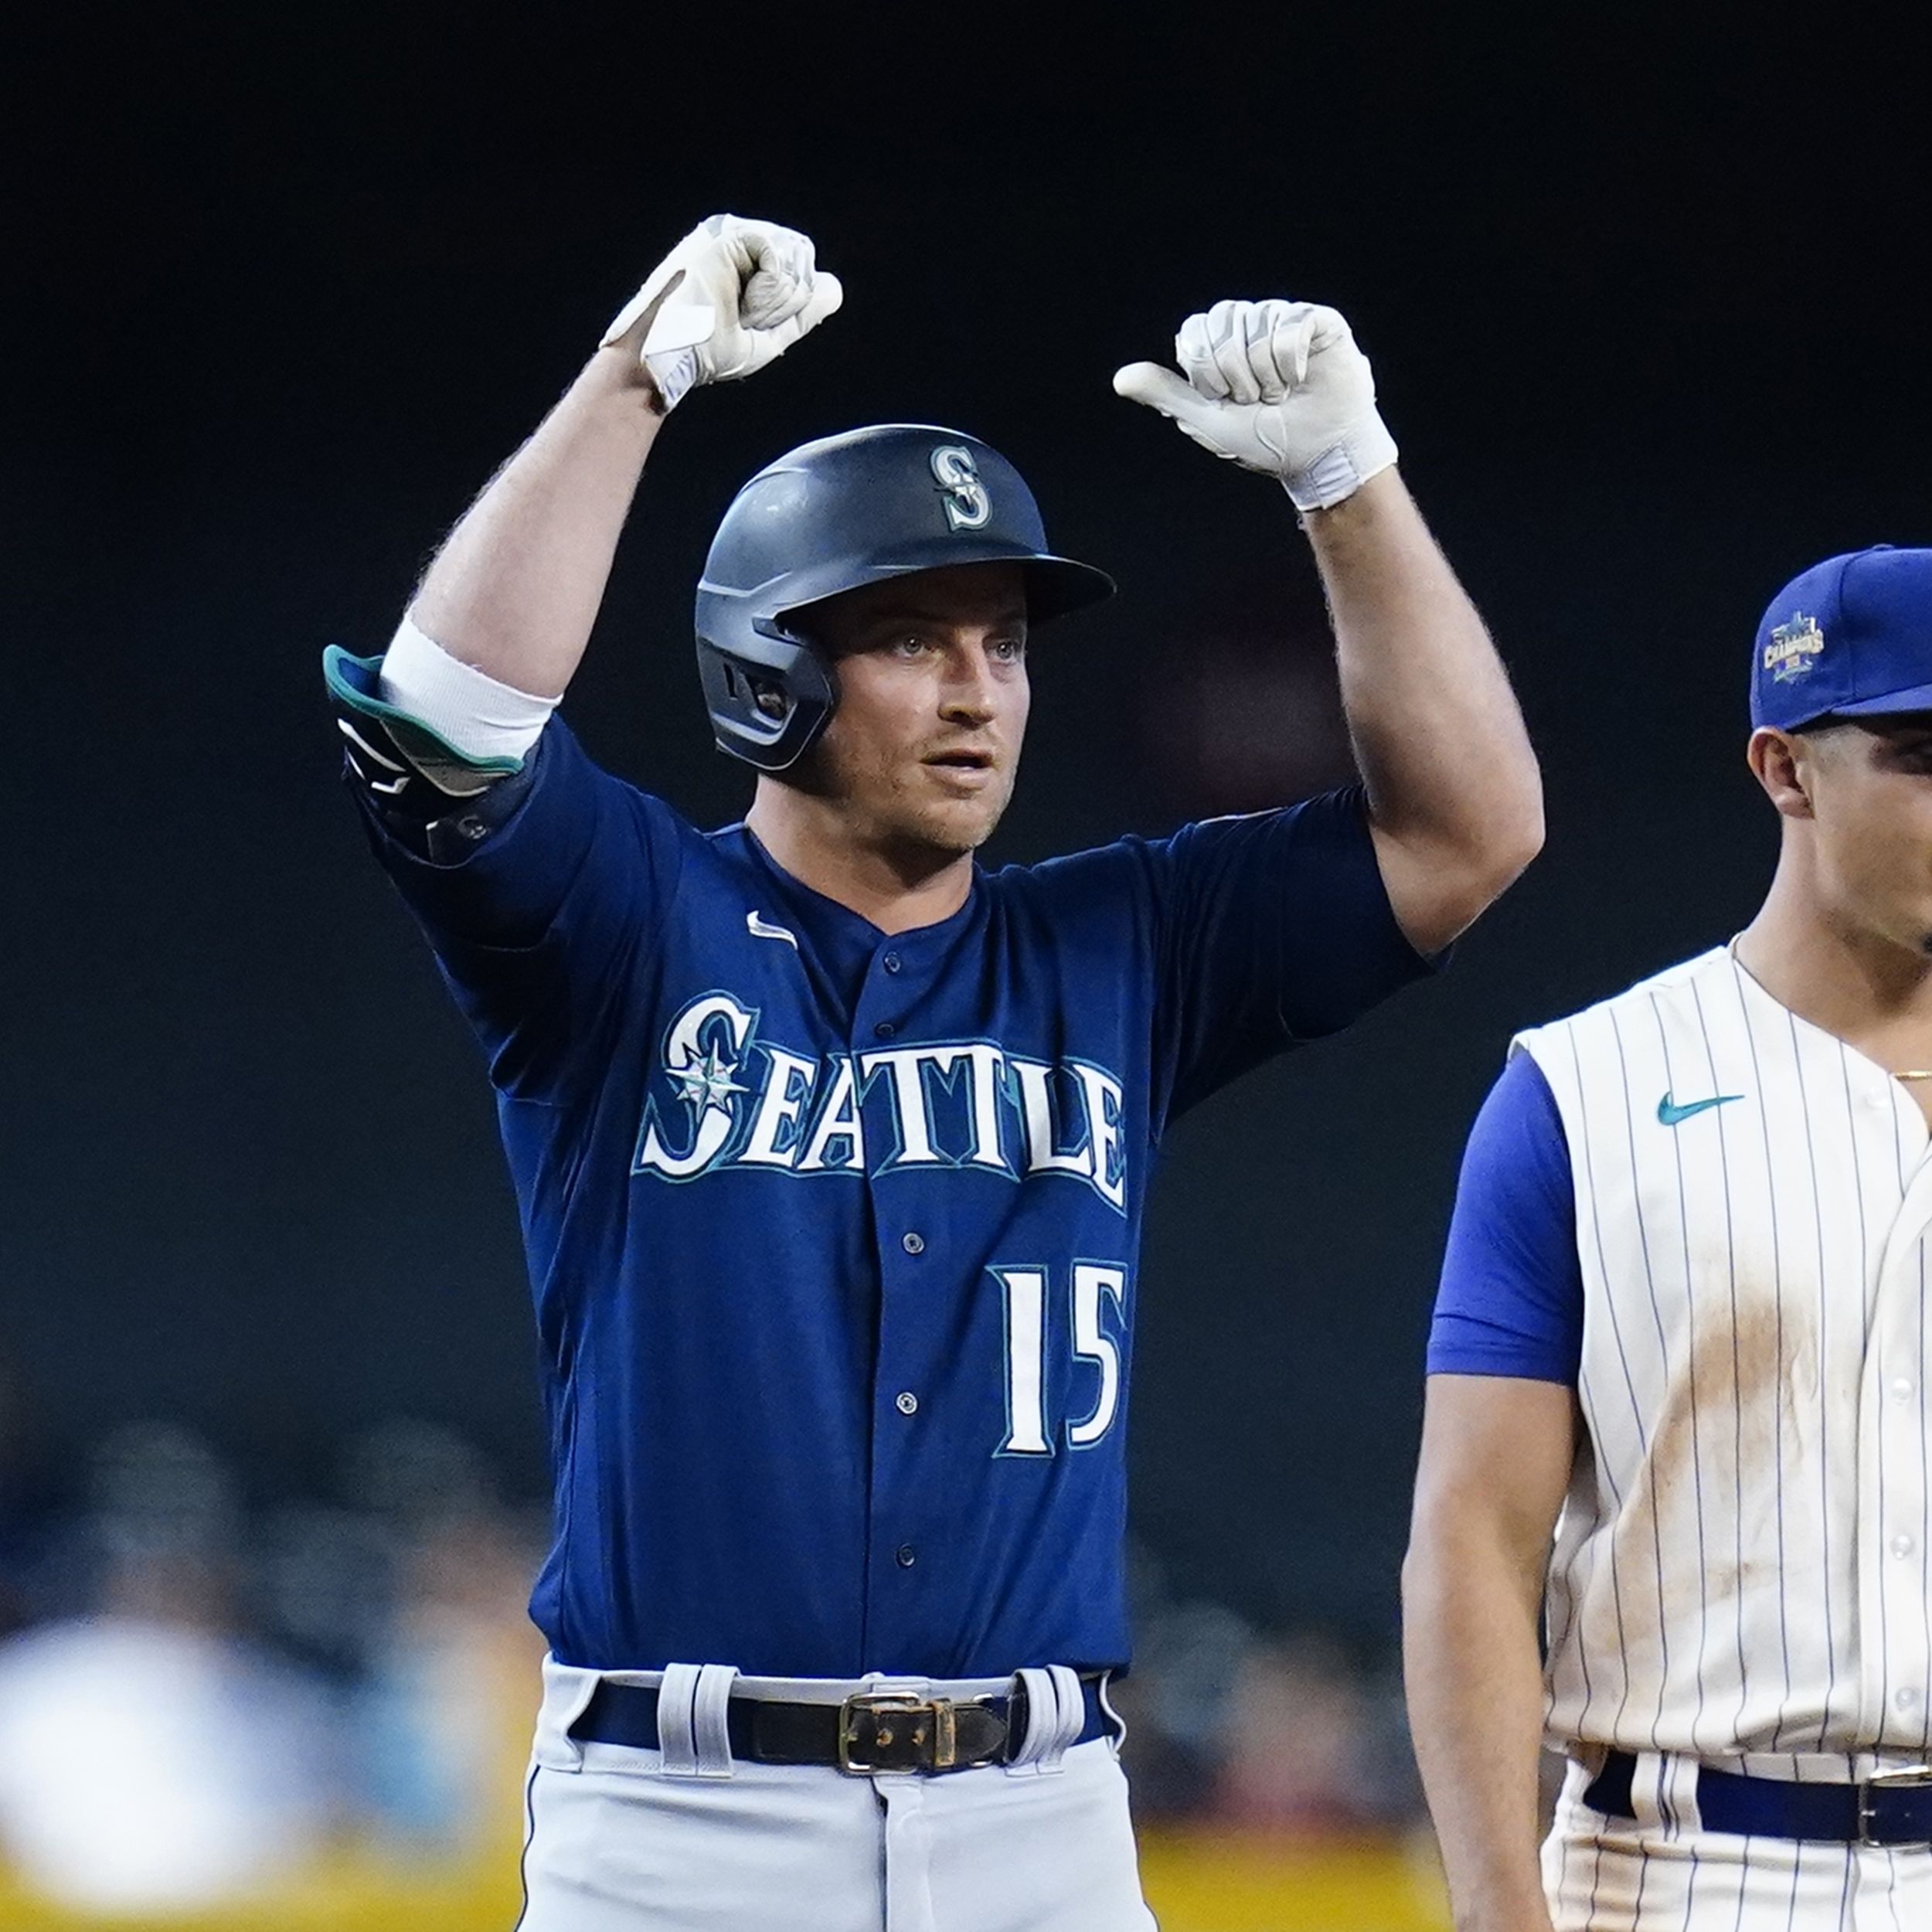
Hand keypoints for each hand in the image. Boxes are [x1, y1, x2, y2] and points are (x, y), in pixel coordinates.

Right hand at [602, 214, 842, 411]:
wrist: (670, 354)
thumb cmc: (705, 352)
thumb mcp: (768, 337)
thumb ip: (801, 313)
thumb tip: (833, 286)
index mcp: (748, 264)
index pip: (801, 273)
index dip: (789, 307)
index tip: (751, 325)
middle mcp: (742, 244)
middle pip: (805, 263)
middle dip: (785, 304)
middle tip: (744, 318)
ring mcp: (734, 236)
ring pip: (795, 258)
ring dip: (775, 299)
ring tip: (738, 310)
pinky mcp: (727, 233)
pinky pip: (777, 255)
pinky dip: (766, 288)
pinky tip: (740, 299)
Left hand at [1114, 298, 1396, 510]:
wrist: (1314, 455)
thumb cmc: (1263, 440)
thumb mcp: (1206, 420)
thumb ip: (1165, 394)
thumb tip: (1120, 379)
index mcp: (1221, 345)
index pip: (1195, 329)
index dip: (1205, 367)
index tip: (1222, 398)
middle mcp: (1250, 326)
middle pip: (1222, 319)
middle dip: (1233, 372)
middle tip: (1255, 399)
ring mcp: (1284, 320)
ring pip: (1257, 323)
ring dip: (1265, 374)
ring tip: (1280, 394)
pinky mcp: (1318, 321)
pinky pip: (1290, 323)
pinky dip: (1289, 362)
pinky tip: (1301, 379)